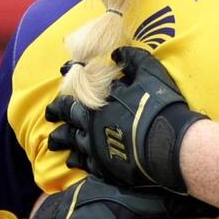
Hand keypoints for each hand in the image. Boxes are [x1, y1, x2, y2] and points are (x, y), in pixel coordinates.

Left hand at [46, 47, 205, 191]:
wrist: (169, 145)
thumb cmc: (158, 108)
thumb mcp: (150, 74)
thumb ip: (133, 59)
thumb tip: (116, 52)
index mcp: (96, 104)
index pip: (74, 94)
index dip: (67, 87)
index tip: (61, 81)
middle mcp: (90, 125)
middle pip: (68, 119)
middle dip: (57, 114)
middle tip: (49, 114)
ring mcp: (96, 148)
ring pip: (72, 143)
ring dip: (62, 141)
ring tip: (54, 142)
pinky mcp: (106, 167)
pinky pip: (86, 164)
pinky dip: (79, 162)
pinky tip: (75, 162)